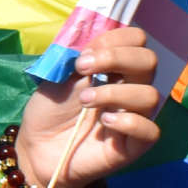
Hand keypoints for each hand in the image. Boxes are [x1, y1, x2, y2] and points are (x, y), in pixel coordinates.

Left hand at [15, 26, 163, 187]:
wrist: (37, 148)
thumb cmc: (50, 110)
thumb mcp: (59, 75)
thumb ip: (81, 57)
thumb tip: (97, 45)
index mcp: (115, 68)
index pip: (136, 40)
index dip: (113, 40)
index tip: (83, 55)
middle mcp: (130, 88)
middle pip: (149, 61)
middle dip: (116, 58)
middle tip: (83, 70)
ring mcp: (134, 116)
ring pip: (150, 96)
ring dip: (114, 93)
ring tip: (85, 101)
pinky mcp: (133, 146)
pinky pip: (151, 131)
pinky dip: (129, 122)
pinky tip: (105, 121)